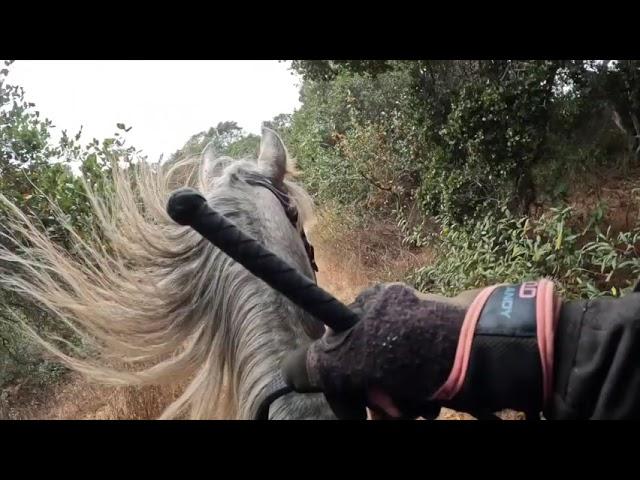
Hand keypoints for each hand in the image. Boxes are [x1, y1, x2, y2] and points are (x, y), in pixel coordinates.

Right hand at [282, 283, 465, 418]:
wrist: (487, 354)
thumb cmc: (419, 349)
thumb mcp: (361, 354)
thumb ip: (321, 364)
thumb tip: (289, 371)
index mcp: (364, 308)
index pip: (330, 351)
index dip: (338, 385)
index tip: (352, 410)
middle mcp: (385, 320)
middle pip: (359, 373)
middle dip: (373, 399)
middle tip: (391, 408)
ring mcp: (410, 340)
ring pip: (385, 386)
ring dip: (396, 405)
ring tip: (416, 404)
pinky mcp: (432, 359)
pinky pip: (410, 388)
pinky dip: (417, 402)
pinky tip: (429, 401)